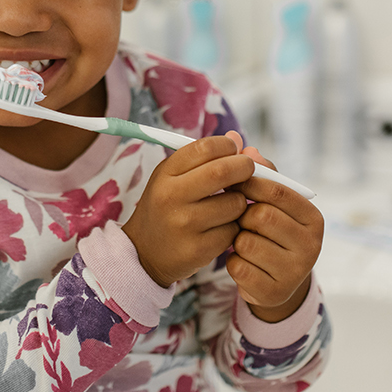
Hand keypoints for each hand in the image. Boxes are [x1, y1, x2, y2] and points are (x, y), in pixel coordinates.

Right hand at [122, 133, 250, 287]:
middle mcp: (171, 197)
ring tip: (227, 205)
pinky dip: (234, 227)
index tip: (234, 151)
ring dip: (239, 202)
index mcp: (165, 174)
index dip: (228, 145)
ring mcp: (185, 225)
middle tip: (247, 171)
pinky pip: (233, 230)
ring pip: (234, 204)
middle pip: (222, 171)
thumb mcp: (173, 177)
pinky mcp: (199, 249)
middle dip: (244, 168)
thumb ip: (204, 157)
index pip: (205, 148)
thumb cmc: (165, 208)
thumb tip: (237, 138)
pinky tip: (220, 228)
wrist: (144, 253)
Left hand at [227, 141, 323, 322]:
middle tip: (237, 217)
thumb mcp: (272, 205)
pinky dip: (232, 261)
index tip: (232, 183)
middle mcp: (312, 245)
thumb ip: (262, 176)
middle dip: (242, 215)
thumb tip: (247, 146)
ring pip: (246, 242)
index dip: (249, 184)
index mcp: (314, 218)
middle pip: (261, 216)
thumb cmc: (271, 234)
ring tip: (241, 240)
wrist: (274, 283)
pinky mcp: (273, 291)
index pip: (277, 191)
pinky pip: (238, 266)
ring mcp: (295, 271)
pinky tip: (240, 261)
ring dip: (235, 239)